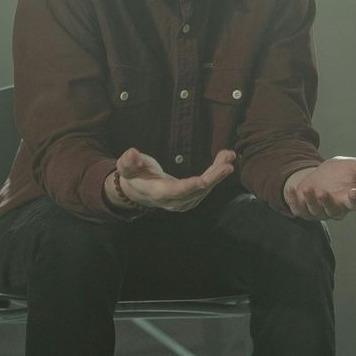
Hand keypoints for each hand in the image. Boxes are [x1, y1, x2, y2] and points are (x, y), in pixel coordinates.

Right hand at [107, 148, 235, 212]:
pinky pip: (206, 188)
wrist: (137, 191)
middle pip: (197, 191)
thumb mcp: (126, 167)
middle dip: (214, 177)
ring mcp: (184, 202)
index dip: (191, 185)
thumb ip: (128, 161)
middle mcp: (173, 201)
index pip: (177, 191)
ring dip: (218, 173)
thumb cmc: (133, 174)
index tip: (204, 179)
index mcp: (158, 192)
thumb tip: (132, 153)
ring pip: (205, 189)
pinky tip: (224, 162)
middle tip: (228, 163)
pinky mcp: (191, 199)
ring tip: (229, 155)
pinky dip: (216, 175)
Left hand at [282, 156, 355, 219]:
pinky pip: (298, 208)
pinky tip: (292, 189)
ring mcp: (319, 211)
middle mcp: (336, 208)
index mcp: (350, 199)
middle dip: (328, 203)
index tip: (354, 191)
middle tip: (324, 192)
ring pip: (316, 211)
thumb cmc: (339, 172)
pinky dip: (294, 199)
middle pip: (334, 212)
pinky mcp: (303, 210)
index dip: (355, 200)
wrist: (316, 175)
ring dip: (312, 201)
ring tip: (309, 188)